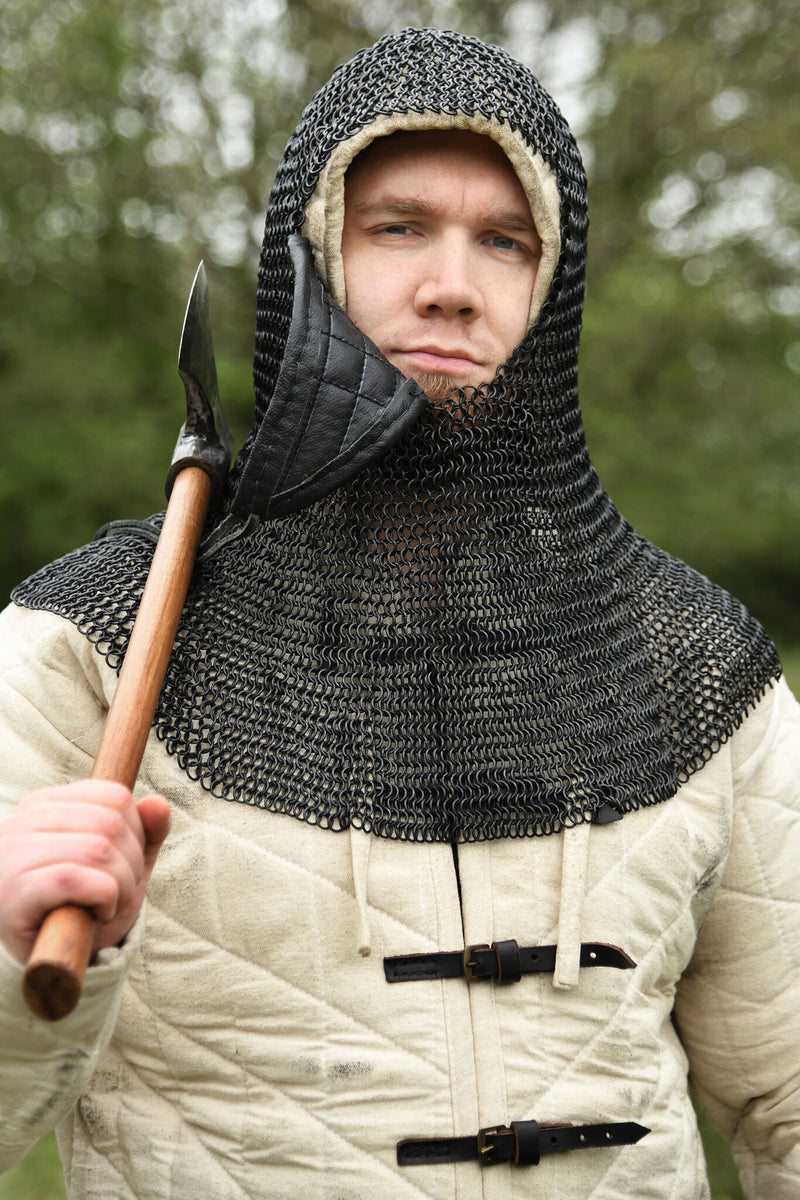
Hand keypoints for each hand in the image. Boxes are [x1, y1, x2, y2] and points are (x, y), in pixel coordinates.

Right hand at [0, 781, 170, 964]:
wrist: (45, 959)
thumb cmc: (81, 904)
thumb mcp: (121, 864)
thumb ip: (145, 832)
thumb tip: (158, 803)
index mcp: (46, 804)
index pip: (113, 795)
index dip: (138, 831)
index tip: (127, 863)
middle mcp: (24, 821)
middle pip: (110, 824)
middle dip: (133, 864)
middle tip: (120, 893)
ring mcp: (14, 854)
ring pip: (98, 850)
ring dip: (121, 886)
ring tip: (108, 905)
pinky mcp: (14, 891)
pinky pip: (75, 879)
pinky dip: (102, 898)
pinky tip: (96, 914)